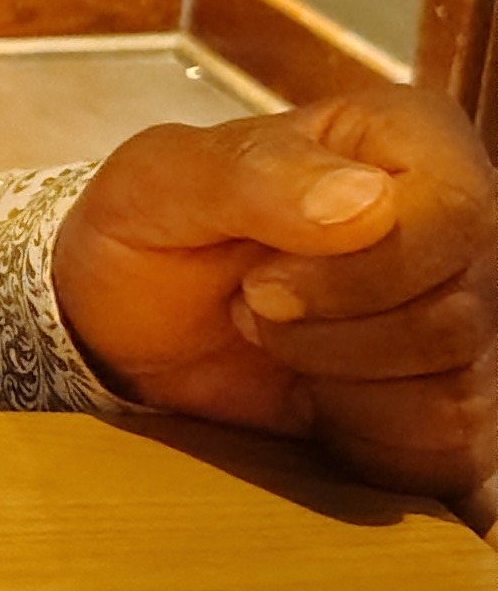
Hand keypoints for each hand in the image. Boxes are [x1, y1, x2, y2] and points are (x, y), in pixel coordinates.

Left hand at [52, 87, 497, 519]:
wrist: (126, 328)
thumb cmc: (150, 233)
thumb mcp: (159, 181)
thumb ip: (253, 173)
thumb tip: (367, 203)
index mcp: (411, 141)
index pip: (457, 210)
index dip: (355, 271)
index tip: (259, 281)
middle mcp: (461, 225)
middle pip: (456, 314)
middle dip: (325, 336)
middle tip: (250, 307)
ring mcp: (469, 319)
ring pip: (450, 391)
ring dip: (335, 388)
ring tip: (277, 343)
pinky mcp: (454, 404)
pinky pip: (444, 450)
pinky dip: (361, 442)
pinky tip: (312, 399)